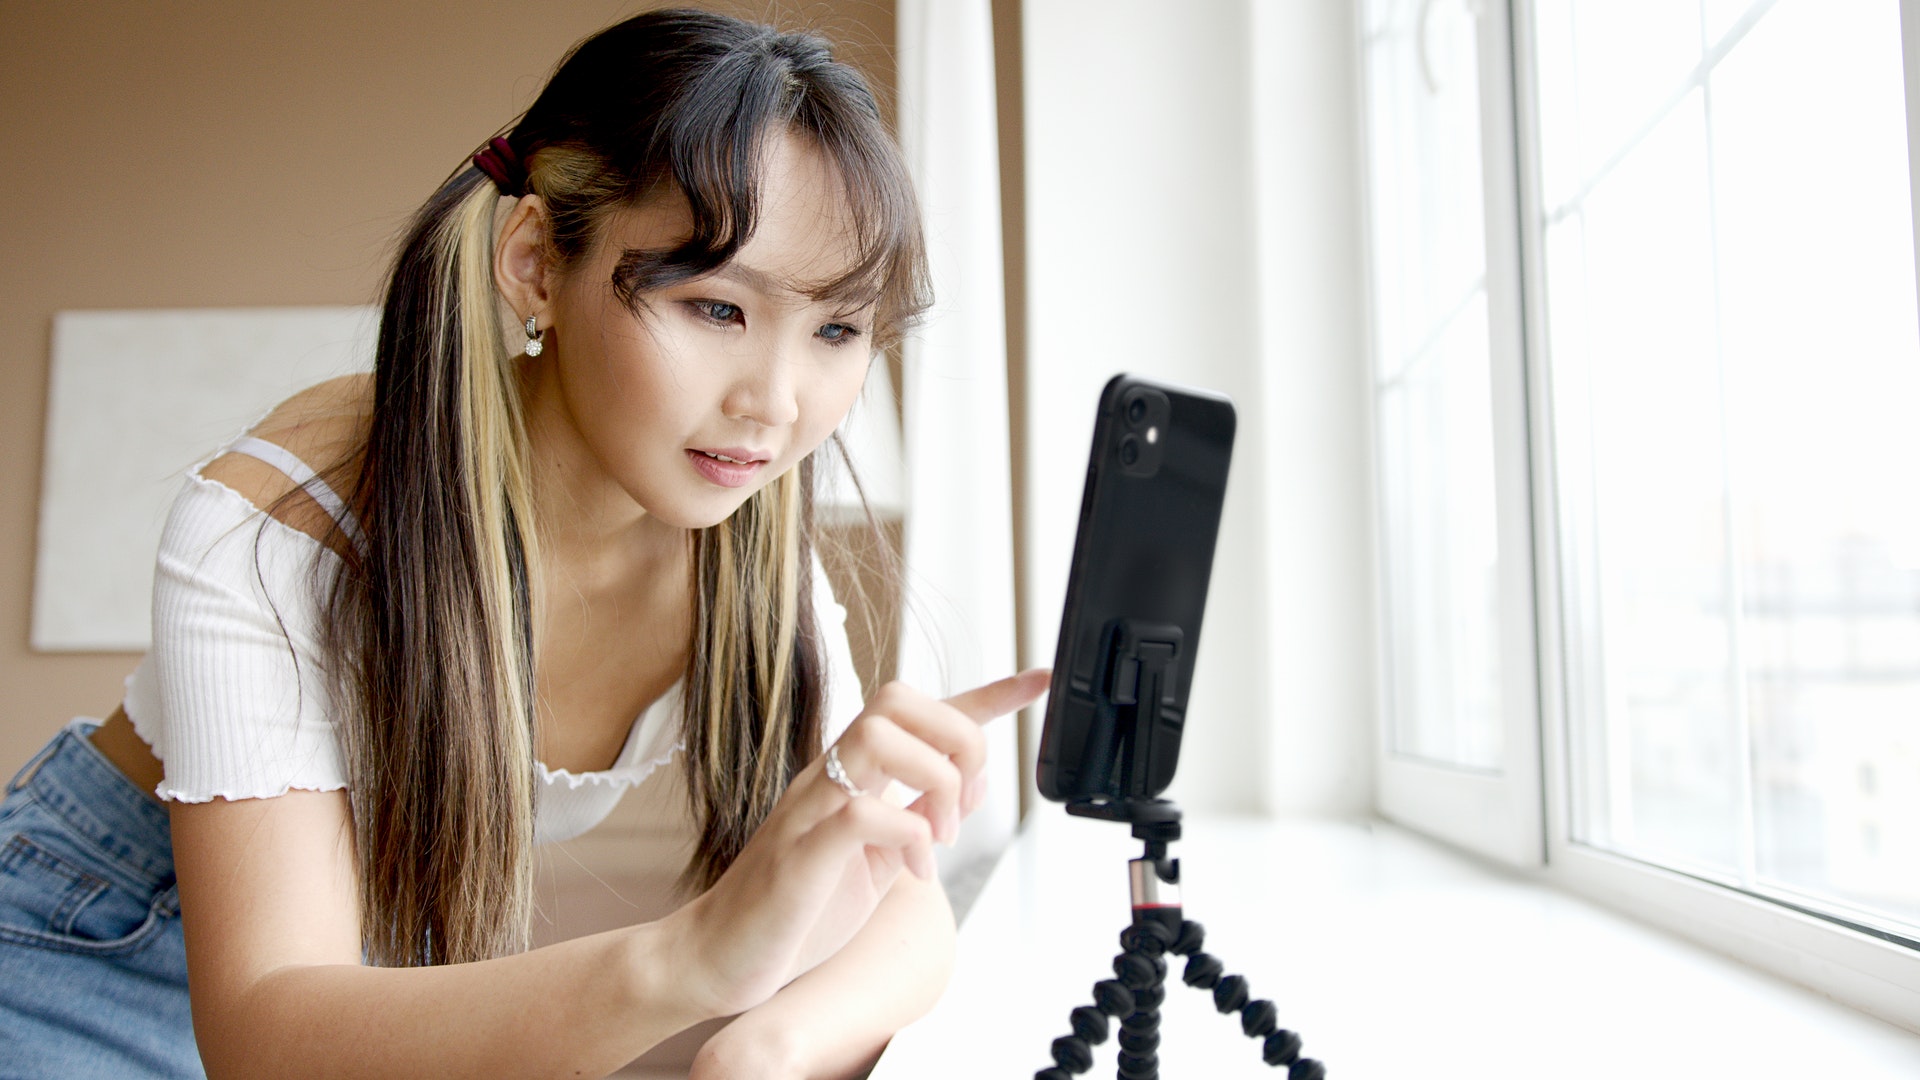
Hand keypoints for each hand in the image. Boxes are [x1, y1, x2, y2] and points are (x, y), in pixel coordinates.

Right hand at [668, 668, 1049, 1019]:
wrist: (720, 956)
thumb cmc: (796, 910)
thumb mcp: (877, 859)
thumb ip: (918, 816)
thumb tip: (969, 784)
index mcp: (852, 776)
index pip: (921, 714)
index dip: (986, 694)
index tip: (1037, 680)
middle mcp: (830, 777)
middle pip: (898, 700)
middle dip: (956, 737)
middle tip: (965, 802)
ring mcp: (810, 808)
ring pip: (879, 736)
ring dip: (934, 782)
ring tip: (937, 838)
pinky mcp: (799, 853)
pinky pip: (858, 811)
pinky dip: (905, 831)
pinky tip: (912, 868)